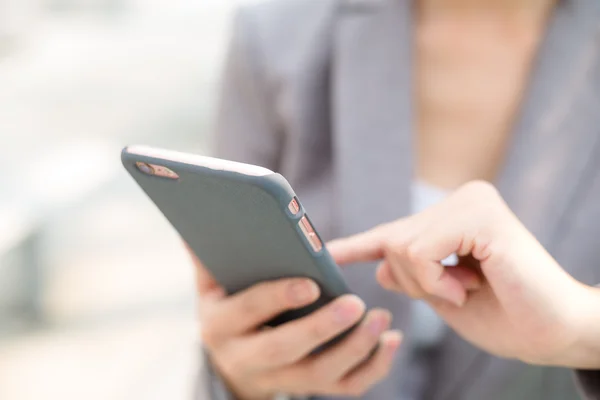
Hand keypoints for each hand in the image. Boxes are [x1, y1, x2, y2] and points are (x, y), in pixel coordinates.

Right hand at [190, 251, 402, 399]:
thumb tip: (201, 214)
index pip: (248, 312)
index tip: (311, 284)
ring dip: (354, 350)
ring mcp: (279, 380)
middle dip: (321, 329)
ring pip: (318, 375)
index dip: (278, 298)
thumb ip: (209, 255)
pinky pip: (343, 387)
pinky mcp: (307, 388)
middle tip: (357, 303)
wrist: (232, 361)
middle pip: (284, 350)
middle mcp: (245, 359)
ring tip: (382, 319)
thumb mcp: (211, 285)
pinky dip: (372, 369)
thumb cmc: (228, 308)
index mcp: (219, 326)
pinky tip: (391, 342)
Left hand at [328, 181, 599, 368]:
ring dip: (428, 284)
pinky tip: (471, 283)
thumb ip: (413, 277)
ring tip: (468, 286)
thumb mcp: (444, 298)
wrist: (555, 334)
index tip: (328, 252)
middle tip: (458, 290)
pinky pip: (420, 251)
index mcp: (455, 216)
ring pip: (401, 247)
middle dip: (415, 281)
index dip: (360, 246)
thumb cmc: (506, 317)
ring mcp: (471, 202)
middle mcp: (463, 199)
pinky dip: (436, 281)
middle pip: (393, 240)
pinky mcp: (479, 215)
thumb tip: (382, 262)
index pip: (396, 232)